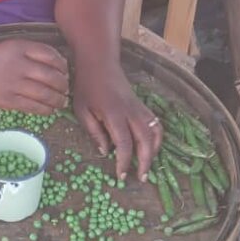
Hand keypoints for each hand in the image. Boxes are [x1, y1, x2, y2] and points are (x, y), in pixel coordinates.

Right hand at [0, 40, 68, 114]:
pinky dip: (46, 109)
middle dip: (63, 85)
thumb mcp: (14, 46)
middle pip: (51, 77)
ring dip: (58, 99)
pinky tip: (50, 109)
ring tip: (62, 101)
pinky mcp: (9, 100)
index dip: (62, 65)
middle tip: (65, 88)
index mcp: (20, 48)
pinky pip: (33, 107)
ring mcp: (13, 84)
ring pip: (44, 94)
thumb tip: (61, 66)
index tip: (65, 71)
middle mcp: (18, 65)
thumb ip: (36, 51)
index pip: (50, 55)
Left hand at [73, 55, 161, 179]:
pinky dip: (157, 138)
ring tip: (147, 165)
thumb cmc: (86, 87)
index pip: (124, 143)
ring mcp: (139, 107)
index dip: (124, 162)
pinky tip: (151, 147)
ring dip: (154, 150)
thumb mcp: (82, 110)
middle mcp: (131, 112)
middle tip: (141, 177)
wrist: (99, 63)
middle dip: (146, 161)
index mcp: (114, 114)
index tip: (121, 176)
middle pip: (146, 140)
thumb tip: (106, 151)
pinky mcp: (142, 105)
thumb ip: (94, 132)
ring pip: (155, 132)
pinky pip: (155, 124)